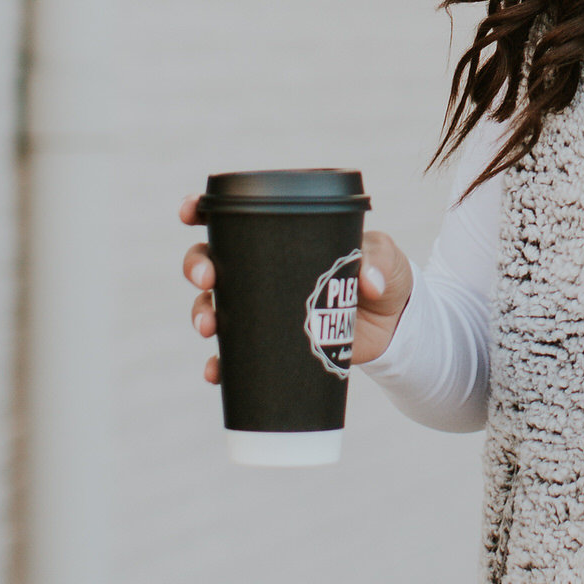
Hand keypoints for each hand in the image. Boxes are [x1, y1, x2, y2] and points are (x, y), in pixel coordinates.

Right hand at [179, 199, 414, 381]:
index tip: (189, 211)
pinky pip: (233, 356)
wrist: (393, 323)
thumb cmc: (382, 273)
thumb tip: (367, 283)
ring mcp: (262, 308)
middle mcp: (261, 270)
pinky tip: (215, 372)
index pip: (231, 218)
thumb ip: (376, 261)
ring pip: (213, 306)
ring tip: (208, 326)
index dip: (200, 211)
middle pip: (210, 261)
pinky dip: (219, 365)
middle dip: (197, 266)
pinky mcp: (270, 344)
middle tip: (208, 278)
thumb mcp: (383, 256)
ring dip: (201, 314)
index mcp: (282, 236)